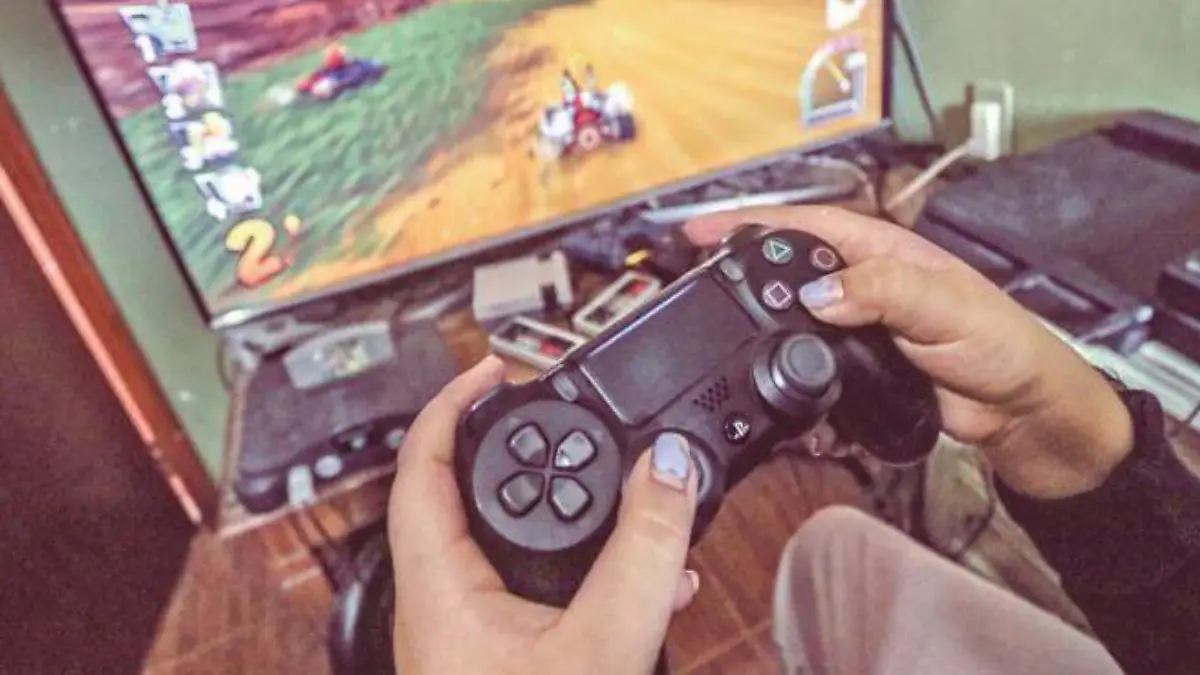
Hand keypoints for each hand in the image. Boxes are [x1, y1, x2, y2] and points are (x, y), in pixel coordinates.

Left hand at [388, 356, 700, 673]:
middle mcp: (438, 606)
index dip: (453, 401)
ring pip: (500, 544)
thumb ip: (645, 549)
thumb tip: (667, 464)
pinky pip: (527, 589)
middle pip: (459, 494)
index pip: (420, 465)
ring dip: (559, 513)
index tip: (496, 367)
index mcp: (438, 590)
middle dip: (520, 448)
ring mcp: (464, 633)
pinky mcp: (496, 657)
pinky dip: (575, 568)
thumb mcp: (609, 643)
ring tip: (608, 487)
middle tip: (556, 412)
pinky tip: (635, 581)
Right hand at [686, 207, 1134, 498]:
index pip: (802, 227)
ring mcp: (856, 329)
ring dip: (758, 330)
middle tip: (694, 281)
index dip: (749, 223)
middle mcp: (861, 285)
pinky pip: (808, 370)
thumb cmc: (999, 343)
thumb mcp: (943, 305)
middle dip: (739, 272)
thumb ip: (883, 292)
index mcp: (879, 252)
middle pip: (786, 273)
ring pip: (792, 324)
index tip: (700, 231)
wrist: (1019, 413)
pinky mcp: (855, 372)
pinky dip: (786, 380)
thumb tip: (817, 296)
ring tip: (718, 337)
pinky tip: (769, 391)